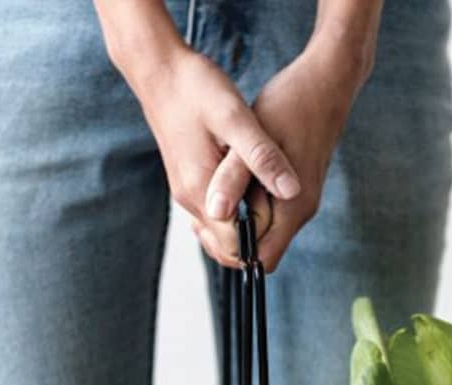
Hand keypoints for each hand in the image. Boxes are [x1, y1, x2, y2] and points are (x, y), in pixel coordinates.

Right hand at [121, 48, 302, 245]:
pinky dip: (236, 210)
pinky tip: (254, 185)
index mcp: (201, 191)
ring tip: (272, 194)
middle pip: (224, 247)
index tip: (286, 215)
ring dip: (247, 224)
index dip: (263, 240)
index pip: (233, 247)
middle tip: (283, 207)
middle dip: (256, 238)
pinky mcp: (189, 179)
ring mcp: (186, 190)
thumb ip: (262, 157)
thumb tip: (291, 191)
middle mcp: (190, 198)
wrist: (160, 70)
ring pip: (219, 231)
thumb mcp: (237, 118)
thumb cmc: (196, 89)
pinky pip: (214, 211)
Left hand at [198, 45, 370, 270]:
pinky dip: (244, 200)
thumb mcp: (254, 137)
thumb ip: (234, 178)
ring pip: (259, 228)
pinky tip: (227, 176)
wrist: (326, 81)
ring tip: (213, 187)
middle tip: (203, 202)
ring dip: (235, 215)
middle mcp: (300, 210)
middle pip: (258, 248)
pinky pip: (264, 209)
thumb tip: (216, 213)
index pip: (259, 259)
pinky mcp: (293, 187)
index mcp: (293, 207)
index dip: (229, 249)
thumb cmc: (291, 104)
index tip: (204, 222)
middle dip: (228, 234)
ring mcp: (299, 200)